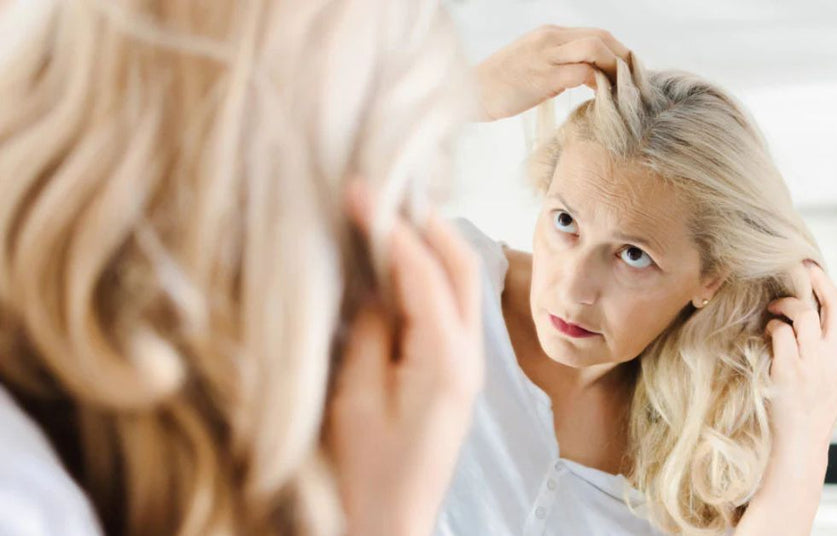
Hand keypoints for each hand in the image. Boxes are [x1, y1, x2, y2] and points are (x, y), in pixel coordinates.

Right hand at [326, 182, 483, 535]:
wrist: (389, 526)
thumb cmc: (363, 476)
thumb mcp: (354, 399)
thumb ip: (371, 333)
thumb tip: (379, 283)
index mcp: (445, 361)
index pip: (422, 271)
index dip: (390, 226)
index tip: (360, 190)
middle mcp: (469, 357)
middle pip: (461, 266)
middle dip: (425, 222)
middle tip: (382, 193)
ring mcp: (468, 365)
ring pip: (461, 283)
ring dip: (430, 245)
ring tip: (389, 216)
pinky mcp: (455, 374)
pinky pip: (450, 306)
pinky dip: (428, 275)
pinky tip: (396, 265)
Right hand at [474, 25, 630, 120]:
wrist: (468, 93)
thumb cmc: (499, 86)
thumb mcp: (531, 66)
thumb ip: (557, 64)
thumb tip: (585, 75)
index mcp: (548, 35)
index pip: (595, 34)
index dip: (617, 50)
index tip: (627, 72)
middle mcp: (550, 39)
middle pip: (601, 37)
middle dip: (623, 58)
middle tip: (634, 82)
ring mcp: (546, 55)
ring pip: (596, 48)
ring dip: (615, 68)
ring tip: (621, 90)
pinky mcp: (543, 76)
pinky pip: (583, 73)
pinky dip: (600, 84)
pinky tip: (603, 98)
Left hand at [765, 260, 836, 454]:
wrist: (800, 442)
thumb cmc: (808, 408)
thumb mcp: (830, 378)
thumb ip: (826, 349)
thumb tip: (810, 316)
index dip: (826, 286)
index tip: (813, 270)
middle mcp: (835, 356)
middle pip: (830, 305)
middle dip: (814, 279)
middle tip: (796, 267)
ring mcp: (814, 363)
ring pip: (803, 314)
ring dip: (785, 305)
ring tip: (774, 309)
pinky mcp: (790, 370)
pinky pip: (780, 333)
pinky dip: (772, 327)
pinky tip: (767, 333)